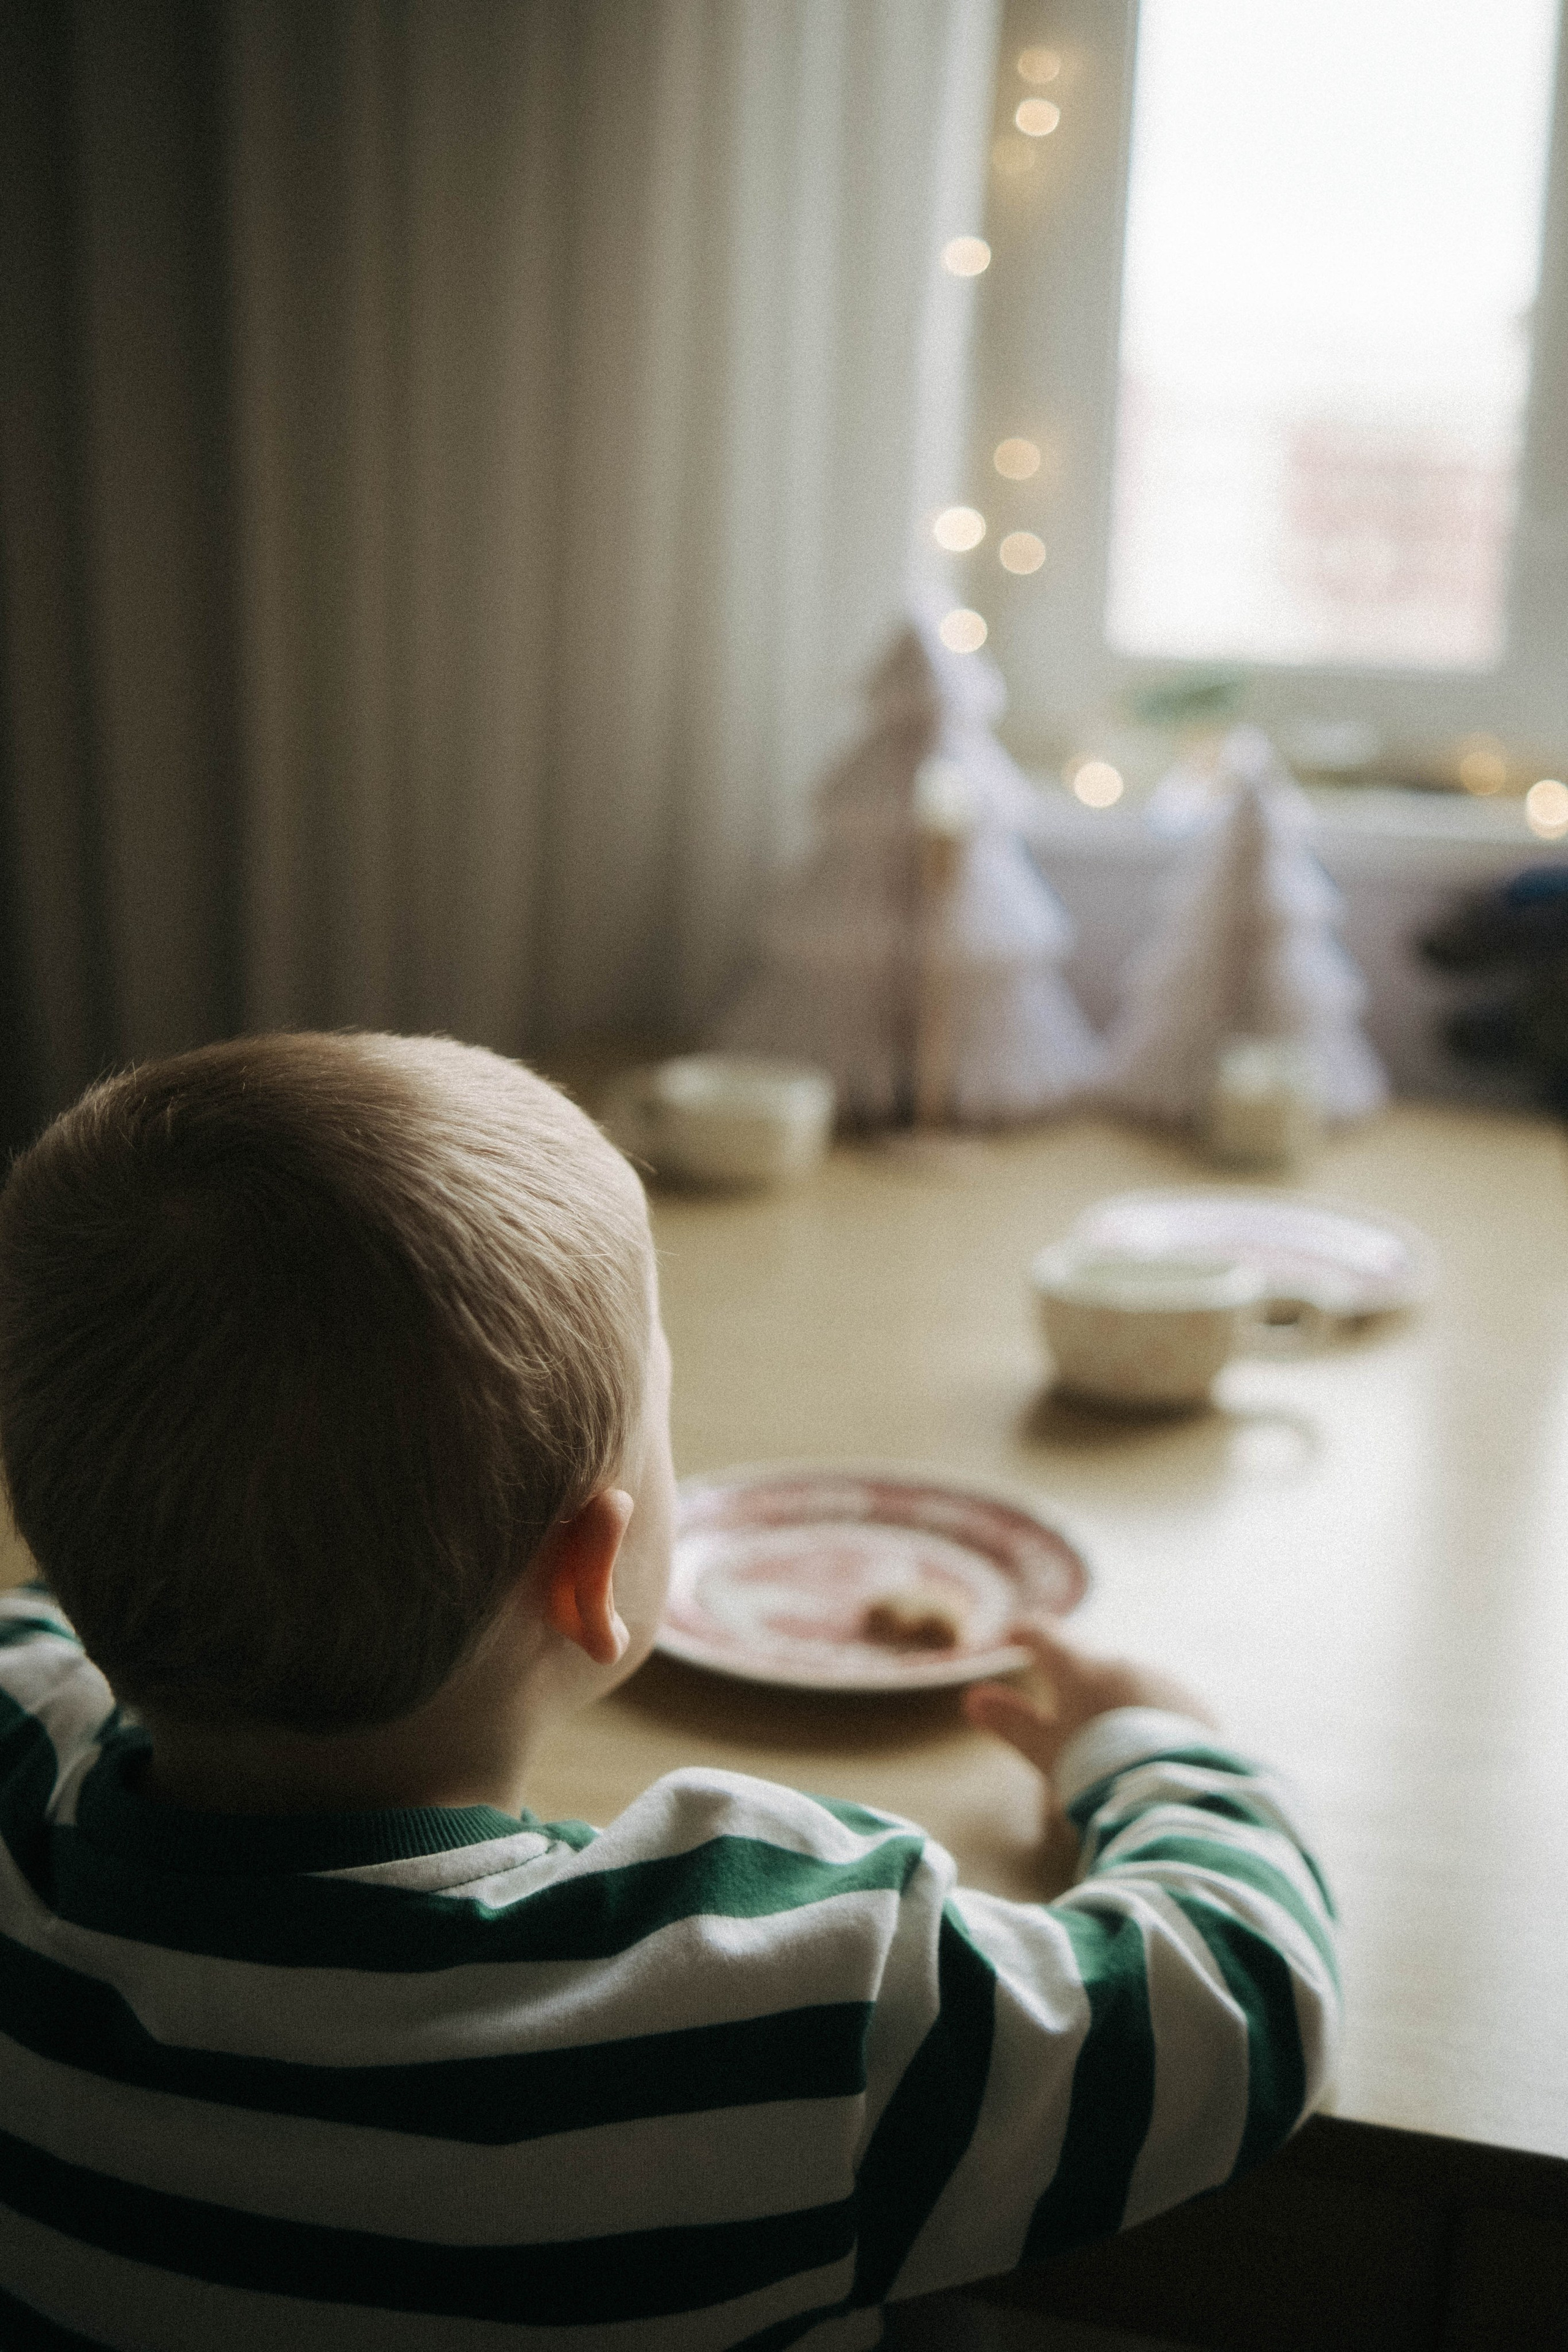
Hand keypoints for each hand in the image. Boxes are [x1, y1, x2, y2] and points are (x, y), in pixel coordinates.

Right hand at [962, 1618, 1217, 1781]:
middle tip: (1063, 1713)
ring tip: (1112, 1744)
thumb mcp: (1046, 1753)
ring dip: (1116, 1701)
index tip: (1012, 1637)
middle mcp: (1124, 1662)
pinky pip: (1164, 1703)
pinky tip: (1150, 1750)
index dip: (1023, 1633)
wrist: (1178, 1795)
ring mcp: (1165, 1681)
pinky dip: (1150, 1717)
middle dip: (1075, 1679)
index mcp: (1080, 1667)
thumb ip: (1010, 1722)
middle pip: (1090, 1661)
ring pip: (1129, 1682)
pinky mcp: (1198, 1707)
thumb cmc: (1098, 1771)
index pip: (1043, 1634)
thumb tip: (973, 1698)